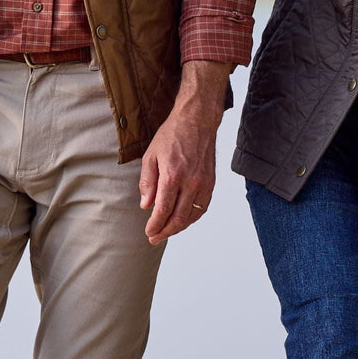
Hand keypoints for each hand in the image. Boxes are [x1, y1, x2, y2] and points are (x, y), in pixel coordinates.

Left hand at [138, 61, 229, 244]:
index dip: (155, 225)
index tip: (149, 232)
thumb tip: (146, 205)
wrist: (196, 121)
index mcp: (172, 175)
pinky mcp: (211, 182)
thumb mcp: (151, 155)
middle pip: (178, 218)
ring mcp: (203, 183)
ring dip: (179, 227)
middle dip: (165, 231)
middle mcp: (190, 182)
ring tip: (167, 231)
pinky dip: (193, 218)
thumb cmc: (172, 135)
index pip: (163, 210)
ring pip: (192, 216)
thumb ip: (147, 182)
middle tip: (155, 237)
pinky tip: (184, 220)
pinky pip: (202, 207)